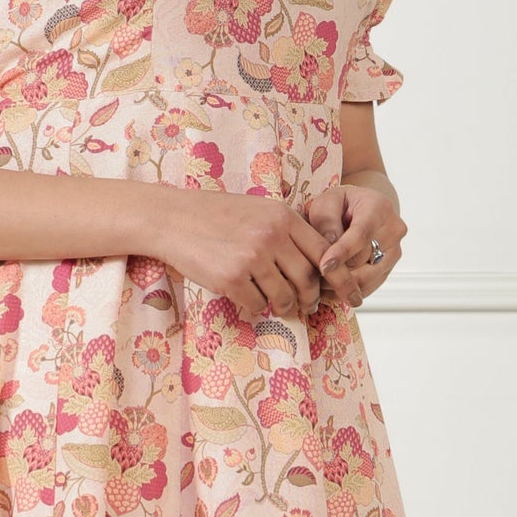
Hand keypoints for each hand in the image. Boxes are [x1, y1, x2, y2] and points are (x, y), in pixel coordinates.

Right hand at [152, 187, 334, 322]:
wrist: (173, 218)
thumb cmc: (217, 215)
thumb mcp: (259, 210)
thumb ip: (288, 230)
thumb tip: (317, 261)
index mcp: (283, 217)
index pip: (324, 252)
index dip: (337, 277)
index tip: (343, 291)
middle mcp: (271, 236)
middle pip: (308, 279)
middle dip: (311, 298)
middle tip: (308, 306)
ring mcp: (251, 258)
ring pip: (284, 296)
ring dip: (284, 306)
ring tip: (279, 306)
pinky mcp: (231, 278)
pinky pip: (256, 304)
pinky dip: (256, 306)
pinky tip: (249, 298)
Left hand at [301, 176, 406, 306]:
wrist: (361, 211)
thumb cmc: (341, 205)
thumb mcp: (327, 203)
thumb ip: (326, 221)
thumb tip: (328, 249)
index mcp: (379, 208)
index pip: (361, 235)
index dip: (341, 253)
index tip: (323, 267)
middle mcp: (393, 231)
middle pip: (362, 261)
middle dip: (335, 269)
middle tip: (309, 273)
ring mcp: (394, 253)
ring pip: (365, 279)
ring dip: (339, 284)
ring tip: (316, 282)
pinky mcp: (388, 270)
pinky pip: (367, 289)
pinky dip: (346, 291)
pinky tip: (329, 287)